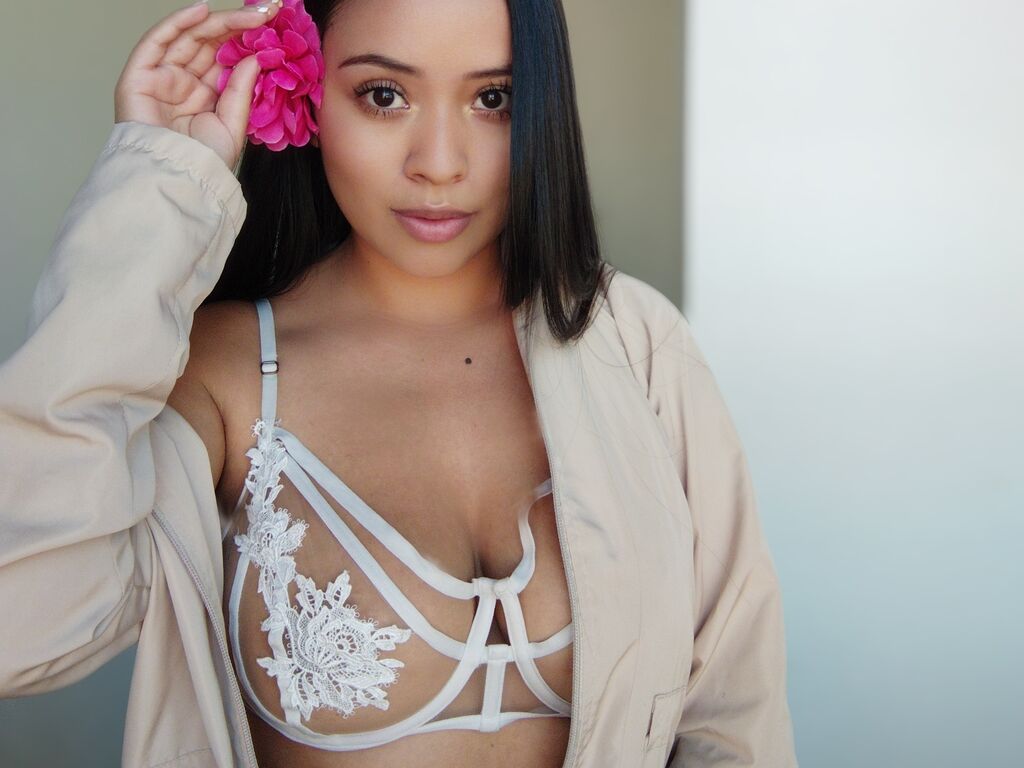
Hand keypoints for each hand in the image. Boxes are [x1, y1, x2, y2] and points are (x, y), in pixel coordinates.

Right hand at [114, 0, 282, 169]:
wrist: (178, 181)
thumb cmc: (202, 163)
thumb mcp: (233, 124)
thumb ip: (241, 89)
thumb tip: (254, 56)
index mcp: (205, 95)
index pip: (226, 57)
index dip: (247, 39)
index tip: (274, 23)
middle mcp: (183, 83)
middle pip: (210, 42)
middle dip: (238, 24)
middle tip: (269, 10)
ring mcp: (160, 78)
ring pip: (189, 37)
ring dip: (218, 20)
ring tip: (249, 12)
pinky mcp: (139, 76)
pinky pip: (156, 41)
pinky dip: (177, 22)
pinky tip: (203, 11)